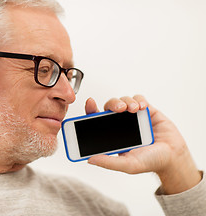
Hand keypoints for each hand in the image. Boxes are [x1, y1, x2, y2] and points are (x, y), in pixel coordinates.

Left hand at [85, 95, 201, 193]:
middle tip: (118, 109)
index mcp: (112, 134)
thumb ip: (109, 162)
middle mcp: (121, 124)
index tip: (90, 103)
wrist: (173, 158)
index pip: (97, 119)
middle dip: (112, 104)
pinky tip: (142, 107)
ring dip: (126, 101)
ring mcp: (133, 117)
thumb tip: (90, 159)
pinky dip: (139, 100)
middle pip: (110, 106)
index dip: (91, 110)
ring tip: (133, 109)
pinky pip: (139, 99)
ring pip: (123, 100)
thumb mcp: (127, 165)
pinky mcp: (147, 111)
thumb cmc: (150, 162)